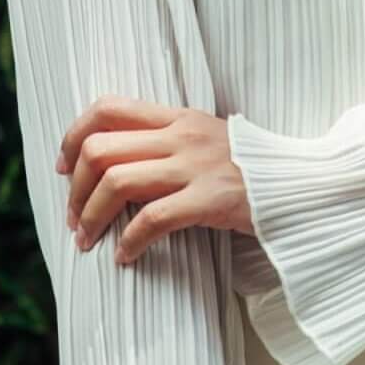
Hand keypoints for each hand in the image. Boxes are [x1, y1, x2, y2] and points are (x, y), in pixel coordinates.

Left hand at [56, 95, 254, 263]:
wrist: (299, 182)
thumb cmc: (249, 167)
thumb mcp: (206, 139)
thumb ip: (168, 141)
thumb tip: (118, 160)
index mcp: (177, 116)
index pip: (108, 107)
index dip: (74, 136)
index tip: (65, 167)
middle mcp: (181, 135)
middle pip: (100, 147)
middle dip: (75, 187)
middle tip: (74, 216)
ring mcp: (195, 166)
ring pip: (117, 181)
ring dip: (91, 217)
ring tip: (89, 240)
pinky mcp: (210, 199)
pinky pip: (152, 219)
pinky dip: (129, 243)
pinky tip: (126, 257)